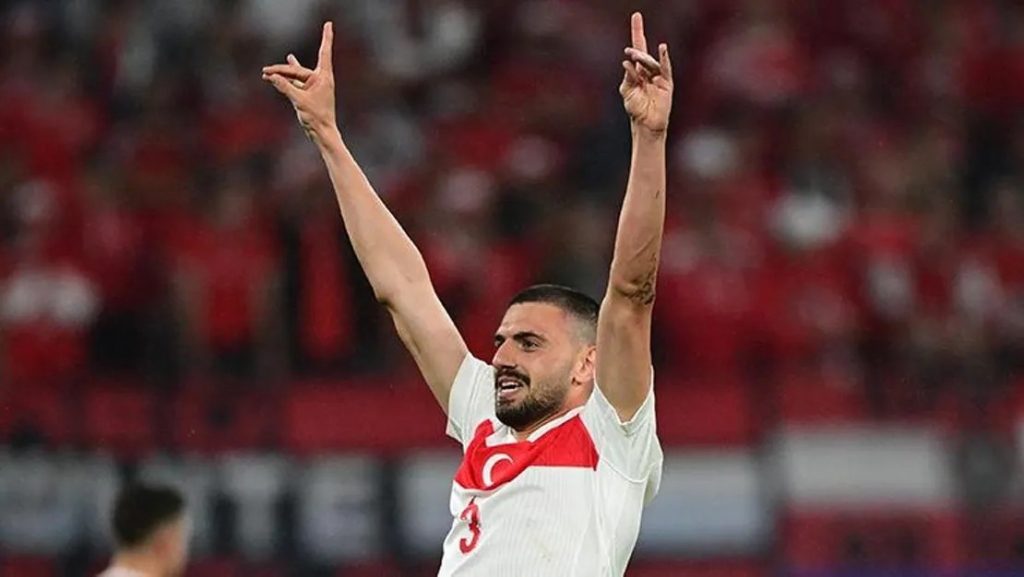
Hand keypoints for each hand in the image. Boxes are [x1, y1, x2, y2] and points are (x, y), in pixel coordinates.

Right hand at [262, 22, 336, 142]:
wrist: (323, 133)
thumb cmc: (316, 117)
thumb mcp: (299, 100)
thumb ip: (285, 87)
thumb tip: (272, 77)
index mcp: (323, 77)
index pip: (323, 52)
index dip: (326, 37)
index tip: (328, 24)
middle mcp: (320, 79)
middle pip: (298, 70)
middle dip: (282, 69)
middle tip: (265, 70)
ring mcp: (314, 87)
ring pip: (296, 76)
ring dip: (283, 73)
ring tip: (273, 66)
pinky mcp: (308, 94)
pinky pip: (295, 83)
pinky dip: (286, 80)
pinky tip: (279, 76)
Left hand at [619, 12, 672, 133]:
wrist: (646, 123)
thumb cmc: (636, 109)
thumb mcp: (627, 91)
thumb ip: (628, 77)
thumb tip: (627, 63)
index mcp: (638, 70)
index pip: (638, 47)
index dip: (637, 32)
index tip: (636, 15)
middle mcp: (648, 70)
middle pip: (643, 52)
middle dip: (638, 45)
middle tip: (629, 50)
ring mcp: (658, 76)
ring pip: (649, 62)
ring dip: (641, 58)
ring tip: (632, 56)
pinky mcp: (666, 82)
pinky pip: (665, 68)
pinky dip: (663, 58)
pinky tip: (662, 48)